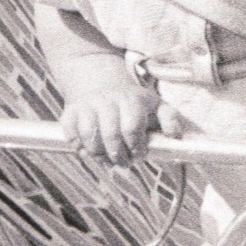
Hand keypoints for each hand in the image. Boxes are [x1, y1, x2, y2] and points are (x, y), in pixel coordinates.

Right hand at [59, 83, 179, 165]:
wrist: (100, 82)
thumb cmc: (132, 102)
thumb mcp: (155, 105)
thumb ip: (169, 119)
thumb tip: (175, 136)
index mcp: (131, 99)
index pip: (132, 127)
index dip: (136, 147)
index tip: (138, 155)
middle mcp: (107, 100)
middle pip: (110, 135)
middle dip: (118, 156)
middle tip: (123, 163)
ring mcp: (87, 105)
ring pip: (89, 136)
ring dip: (99, 155)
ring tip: (107, 159)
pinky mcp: (69, 112)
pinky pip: (71, 134)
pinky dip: (78, 147)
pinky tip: (89, 149)